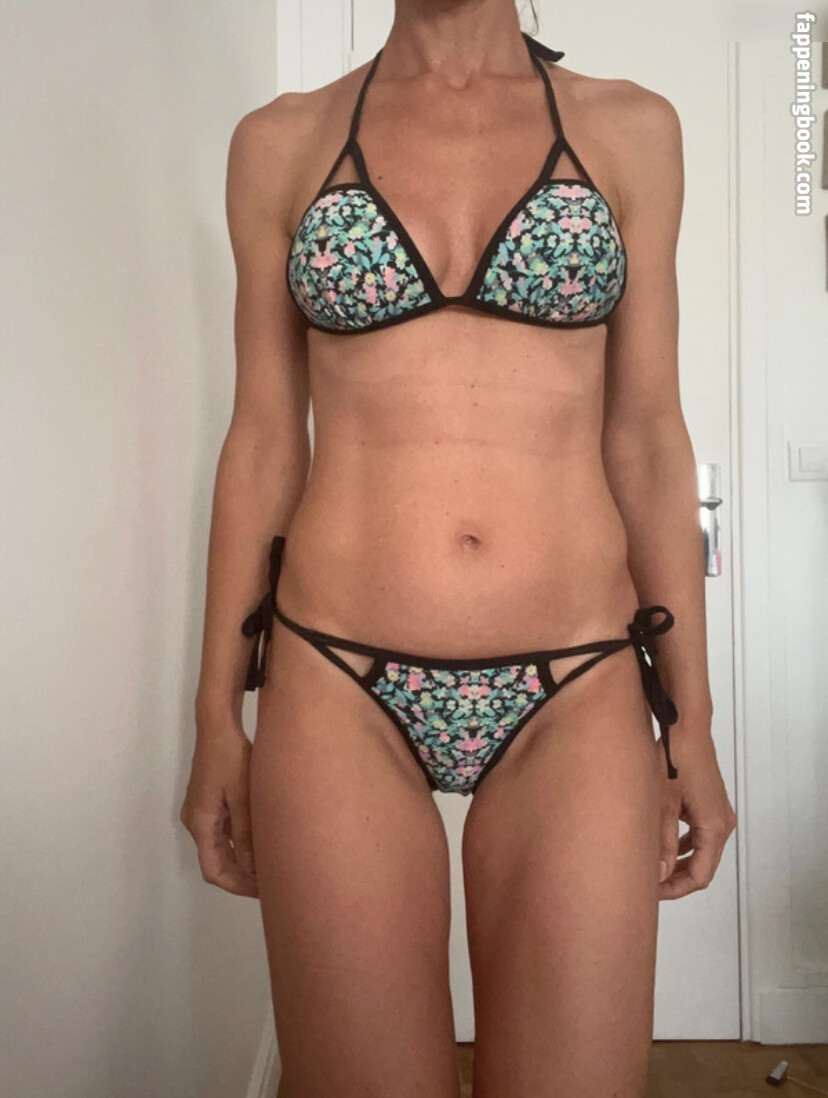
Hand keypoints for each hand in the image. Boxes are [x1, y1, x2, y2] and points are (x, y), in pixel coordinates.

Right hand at [179, 717, 258, 897]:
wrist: (217, 726)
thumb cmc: (231, 758)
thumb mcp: (243, 796)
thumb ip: (245, 834)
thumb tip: (252, 868)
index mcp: (200, 823)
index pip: (214, 870)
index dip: (237, 886)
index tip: (263, 892)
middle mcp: (195, 821)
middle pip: (215, 861)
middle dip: (241, 876)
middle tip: (271, 883)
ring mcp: (200, 811)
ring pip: (219, 847)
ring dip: (241, 860)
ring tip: (269, 866)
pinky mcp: (208, 801)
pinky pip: (221, 832)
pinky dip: (238, 843)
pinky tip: (259, 842)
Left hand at [657, 729, 735, 899]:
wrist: (685, 727)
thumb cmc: (675, 757)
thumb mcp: (663, 802)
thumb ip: (661, 840)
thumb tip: (657, 873)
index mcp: (714, 827)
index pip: (700, 875)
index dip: (675, 889)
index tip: (651, 893)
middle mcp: (721, 823)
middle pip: (701, 866)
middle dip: (675, 878)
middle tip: (646, 884)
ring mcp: (716, 813)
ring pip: (698, 851)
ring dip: (676, 861)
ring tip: (649, 866)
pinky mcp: (708, 804)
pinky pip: (696, 834)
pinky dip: (680, 844)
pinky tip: (658, 843)